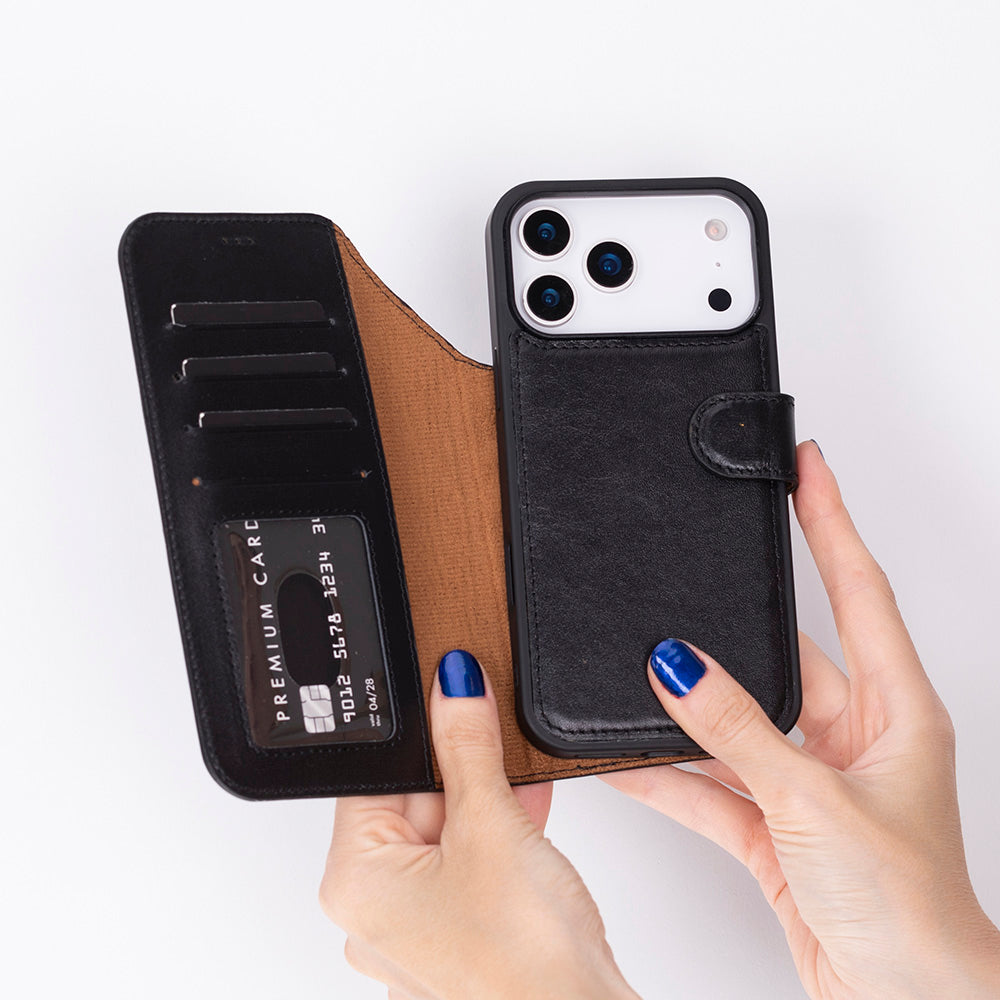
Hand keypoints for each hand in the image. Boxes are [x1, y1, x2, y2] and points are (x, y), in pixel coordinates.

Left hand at [321, 650, 638, 999]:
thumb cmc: (524, 967)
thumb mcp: (492, 825)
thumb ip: (467, 744)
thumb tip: (453, 686)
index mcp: (355, 885)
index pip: (376, 778)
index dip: (419, 734)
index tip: (451, 698)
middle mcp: (376, 913)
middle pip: (413, 803)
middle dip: (460, 768)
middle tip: (493, 734)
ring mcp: (418, 929)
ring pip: (447, 833)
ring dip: (485, 800)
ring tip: (521, 781)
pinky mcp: (458, 937)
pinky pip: (469, 865)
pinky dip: (497, 837)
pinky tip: (528, 815)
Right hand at [602, 441, 999, 999]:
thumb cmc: (911, 912)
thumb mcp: (818, 803)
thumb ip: (740, 730)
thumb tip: (680, 666)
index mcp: (897, 712)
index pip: (859, 591)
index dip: (831, 522)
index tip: (805, 467)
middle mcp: (855, 738)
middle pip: (785, 656)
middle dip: (732, 626)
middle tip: (692, 569)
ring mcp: (811, 782)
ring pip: (736, 724)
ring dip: (690, 712)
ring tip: (637, 677)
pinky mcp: (776, 827)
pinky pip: (711, 783)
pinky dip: (671, 774)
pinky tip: (628, 759)